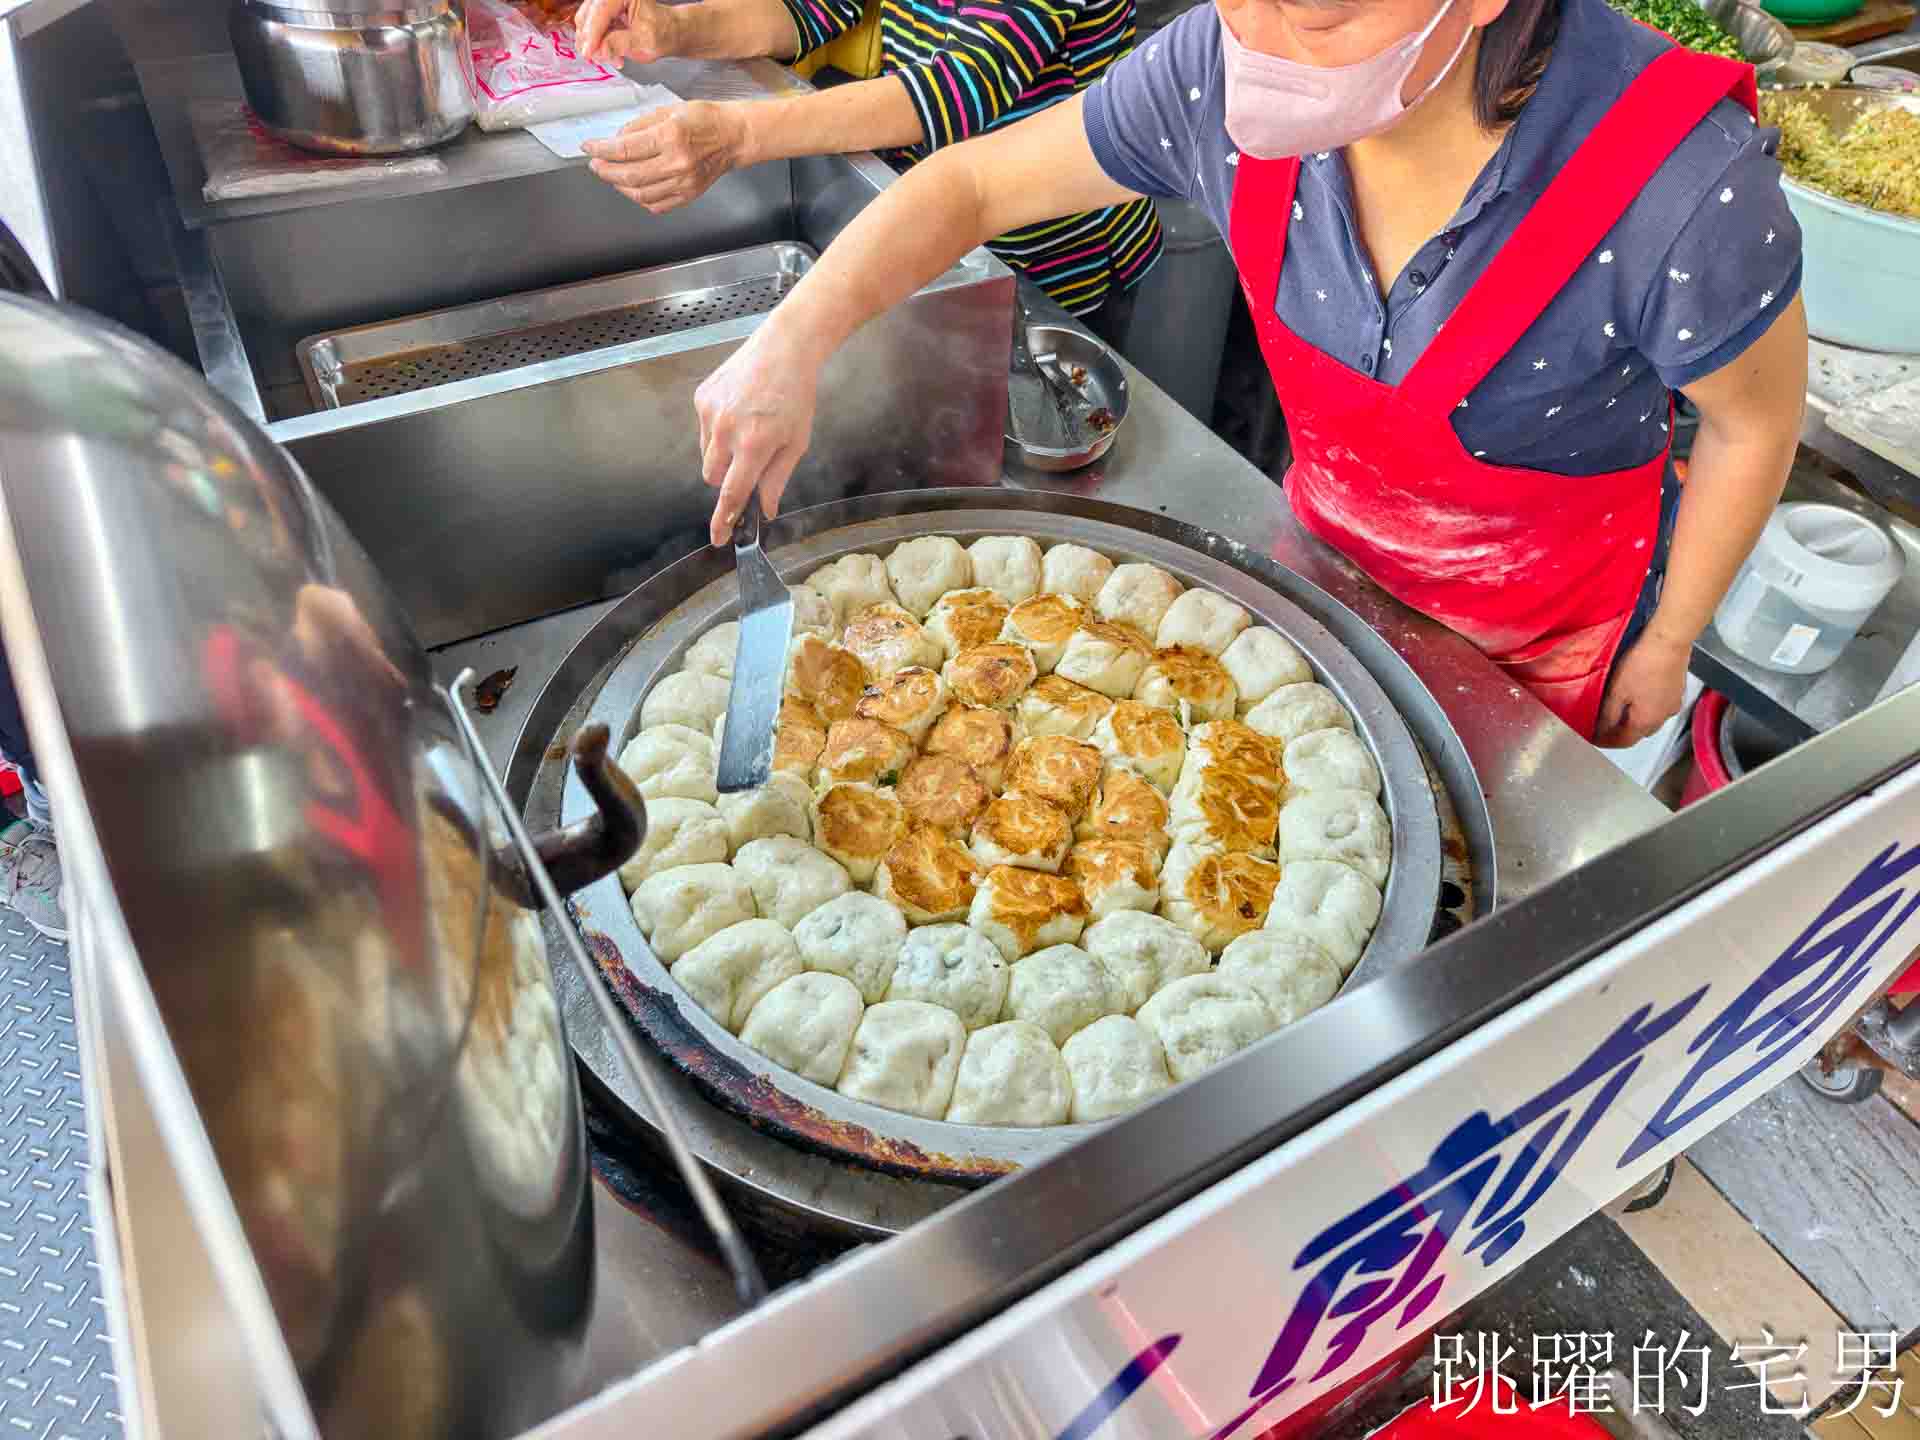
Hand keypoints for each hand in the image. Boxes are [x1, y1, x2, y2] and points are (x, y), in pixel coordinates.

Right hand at [575, 0, 680, 64]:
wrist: (667, 32)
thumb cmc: (662, 32)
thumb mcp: (644, 42)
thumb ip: (620, 44)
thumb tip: (600, 50)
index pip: (601, 10)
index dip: (593, 33)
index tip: (589, 52)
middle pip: (588, 15)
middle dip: (592, 40)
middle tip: (599, 58)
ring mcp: (605, 2)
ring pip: (586, 23)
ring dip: (595, 44)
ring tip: (612, 57)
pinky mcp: (602, 12)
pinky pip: (590, 29)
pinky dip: (597, 44)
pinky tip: (611, 54)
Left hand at [583, 102, 745, 212]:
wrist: (733, 137)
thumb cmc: (705, 120)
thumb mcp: (668, 110)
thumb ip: (639, 125)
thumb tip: (616, 140)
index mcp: (671, 136)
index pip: (625, 149)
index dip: (601, 149)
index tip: (589, 147)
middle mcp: (677, 163)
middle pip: (629, 175)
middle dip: (605, 170)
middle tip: (595, 164)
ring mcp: (683, 183)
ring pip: (640, 193)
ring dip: (619, 186)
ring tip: (611, 175)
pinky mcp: (688, 195)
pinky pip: (656, 204)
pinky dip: (638, 198)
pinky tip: (632, 187)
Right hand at [694, 318, 822, 545]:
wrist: (783, 348)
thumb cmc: (796, 394)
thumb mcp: (796, 442)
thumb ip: (777, 479)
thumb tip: (767, 509)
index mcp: (754, 444)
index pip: (731, 493)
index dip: (724, 520)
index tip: (718, 538)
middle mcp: (726, 430)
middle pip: (713, 478)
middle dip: (729, 479)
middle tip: (752, 461)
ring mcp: (710, 413)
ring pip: (706, 455)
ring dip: (723, 455)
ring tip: (749, 429)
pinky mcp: (701, 398)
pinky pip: (703, 431)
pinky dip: (717, 431)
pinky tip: (739, 412)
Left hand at [1594, 630, 1690, 748]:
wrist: (1669, 641)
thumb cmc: (1643, 663)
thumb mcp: (1616, 692)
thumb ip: (1607, 715)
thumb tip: (1600, 730)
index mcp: (1645, 721)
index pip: (1623, 742)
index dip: (1606, 742)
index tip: (1595, 738)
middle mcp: (1662, 717)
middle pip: (1638, 734)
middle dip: (1621, 733)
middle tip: (1604, 726)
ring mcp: (1673, 704)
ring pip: (1651, 721)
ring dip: (1635, 720)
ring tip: (1619, 711)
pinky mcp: (1677, 691)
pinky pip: (1659, 707)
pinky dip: (1646, 708)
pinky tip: (1638, 695)